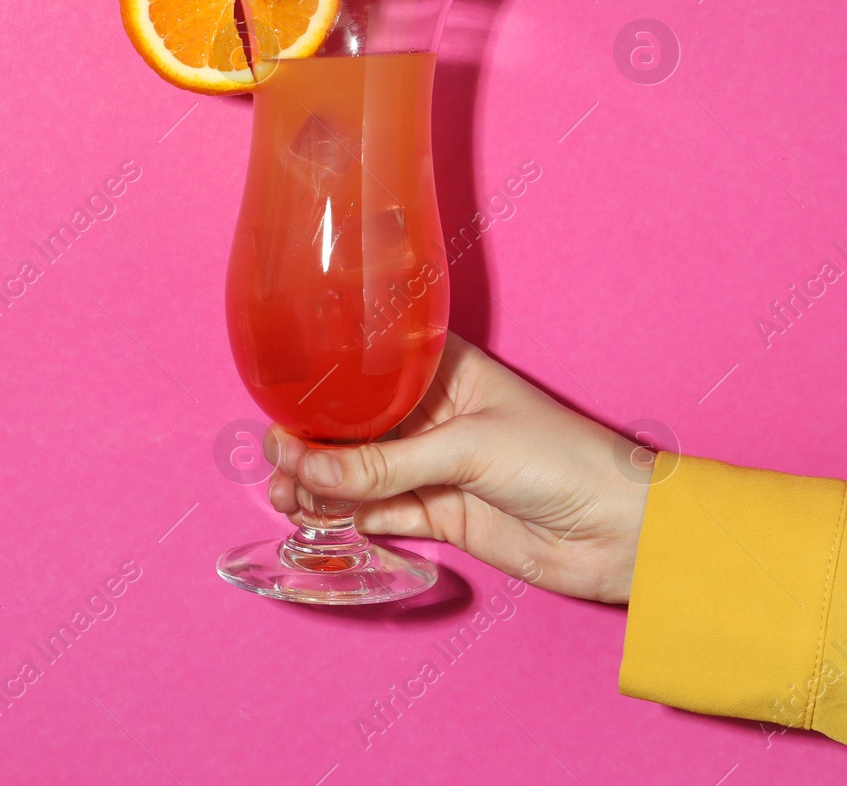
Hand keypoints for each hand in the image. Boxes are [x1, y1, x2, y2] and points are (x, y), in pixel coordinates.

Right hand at [265, 332, 650, 602]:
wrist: (625, 536)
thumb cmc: (565, 461)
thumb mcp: (464, 450)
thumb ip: (379, 464)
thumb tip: (301, 463)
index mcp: (442, 369)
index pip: (366, 364)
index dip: (321, 381)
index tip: (278, 401)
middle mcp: (431, 413)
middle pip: (352, 423)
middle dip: (310, 442)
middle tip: (275, 461)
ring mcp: (432, 465)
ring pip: (357, 471)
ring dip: (319, 483)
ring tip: (288, 497)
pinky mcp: (437, 514)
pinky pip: (376, 511)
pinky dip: (344, 515)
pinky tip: (316, 516)